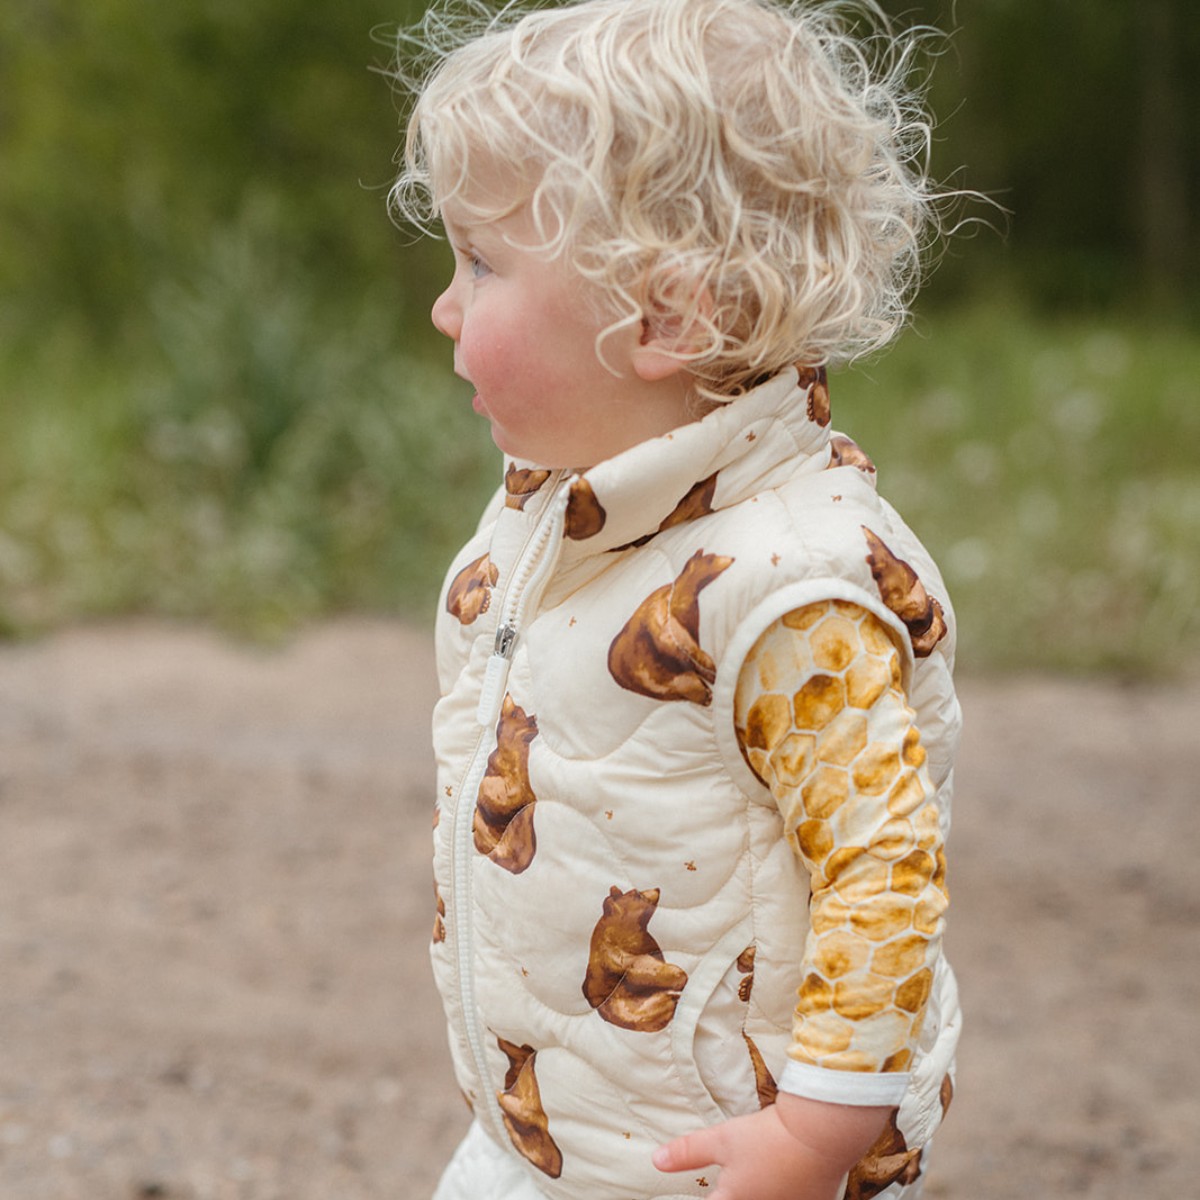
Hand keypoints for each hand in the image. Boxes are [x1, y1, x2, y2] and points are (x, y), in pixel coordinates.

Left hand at [652, 1094, 890, 1199]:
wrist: (821, 1134)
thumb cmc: (768, 1137)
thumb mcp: (722, 1140)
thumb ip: (688, 1152)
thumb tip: (657, 1160)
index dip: (709, 1194)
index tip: (708, 1190)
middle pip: (738, 1199)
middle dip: (730, 1190)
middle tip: (730, 1177)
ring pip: (765, 1199)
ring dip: (757, 1189)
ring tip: (760, 1169)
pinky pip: (789, 1197)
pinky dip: (783, 1189)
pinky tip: (782, 1177)